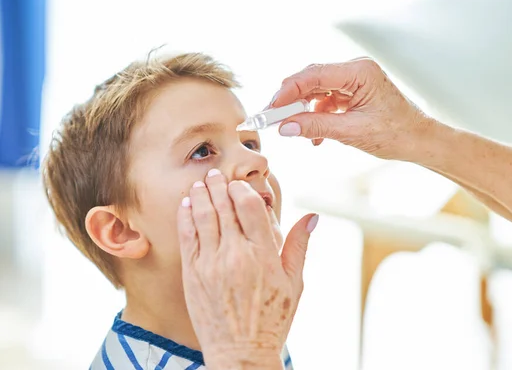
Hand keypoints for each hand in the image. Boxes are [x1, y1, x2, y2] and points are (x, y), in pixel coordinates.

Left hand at [177, 169, 317, 368]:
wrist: (241, 352)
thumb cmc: (272, 318)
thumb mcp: (294, 283)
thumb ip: (299, 245)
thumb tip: (312, 217)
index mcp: (264, 254)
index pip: (250, 206)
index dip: (243, 188)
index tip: (240, 183)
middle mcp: (236, 254)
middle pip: (224, 206)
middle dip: (219, 185)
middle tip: (215, 173)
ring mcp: (211, 263)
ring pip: (204, 216)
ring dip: (201, 194)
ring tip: (201, 182)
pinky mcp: (193, 274)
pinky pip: (187, 237)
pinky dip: (186, 216)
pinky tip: (188, 204)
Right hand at [270, 58, 435, 159]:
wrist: (419, 141)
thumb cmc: (396, 134)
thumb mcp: (353, 132)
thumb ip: (317, 126)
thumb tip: (285, 127)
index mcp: (360, 72)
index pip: (314, 75)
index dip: (288, 91)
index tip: (270, 108)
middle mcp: (356, 69)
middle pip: (312, 79)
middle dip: (291, 100)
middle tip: (272, 118)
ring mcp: (354, 79)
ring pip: (316, 90)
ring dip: (303, 110)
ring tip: (293, 130)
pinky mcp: (352, 91)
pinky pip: (325, 99)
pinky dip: (316, 116)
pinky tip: (315, 136)